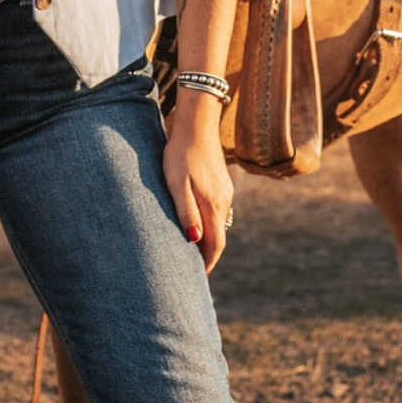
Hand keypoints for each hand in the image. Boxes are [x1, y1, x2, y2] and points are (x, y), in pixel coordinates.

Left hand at [163, 94, 234, 272]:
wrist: (196, 125)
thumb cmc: (180, 155)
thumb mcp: (177, 184)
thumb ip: (186, 212)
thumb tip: (194, 241)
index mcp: (213, 205)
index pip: (215, 244)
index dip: (207, 262)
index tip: (198, 277)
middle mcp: (223, 202)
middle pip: (218, 237)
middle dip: (208, 256)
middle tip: (194, 272)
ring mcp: (224, 192)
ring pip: (218, 224)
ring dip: (208, 240)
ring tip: (193, 252)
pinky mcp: (220, 184)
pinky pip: (216, 211)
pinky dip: (208, 225)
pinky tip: (197, 226)